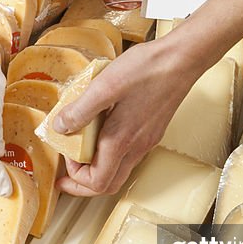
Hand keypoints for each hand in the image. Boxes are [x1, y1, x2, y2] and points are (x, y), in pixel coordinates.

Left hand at [51, 36, 201, 195]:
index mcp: (121, 140)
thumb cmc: (147, 69)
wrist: (182, 59)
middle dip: (84, 183)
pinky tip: (102, 130)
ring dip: (97, 167)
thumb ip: (80, 110)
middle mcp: (137, 146)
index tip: (65, 160)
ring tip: (81, 149)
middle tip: (68, 172)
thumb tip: (60, 127)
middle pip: (109, 184)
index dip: (76, 179)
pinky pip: (129, 154)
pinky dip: (110, 153)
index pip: (97, 183)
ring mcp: (147, 140)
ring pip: (120, 170)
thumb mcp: (104, 86)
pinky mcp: (152, 131)